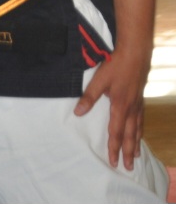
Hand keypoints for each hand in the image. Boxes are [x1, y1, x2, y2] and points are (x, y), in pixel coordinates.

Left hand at [74, 47, 150, 169]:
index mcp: (120, 107)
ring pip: (138, 128)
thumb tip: (78, 113)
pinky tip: (139, 131)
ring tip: (137, 155)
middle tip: (129, 167)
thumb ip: (88, 97)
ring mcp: (138, 104)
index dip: (114, 148)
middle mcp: (132, 109)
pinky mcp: (140, 98)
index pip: (116, 133)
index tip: (114, 162)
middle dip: (129, 152)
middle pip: (130, 136)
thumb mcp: (98, 81)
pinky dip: (140, 129)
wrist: (135, 54)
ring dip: (136, 143)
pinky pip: (141, 119)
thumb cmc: (116, 66)